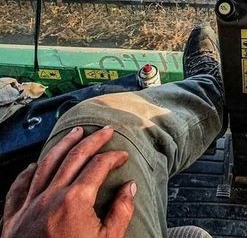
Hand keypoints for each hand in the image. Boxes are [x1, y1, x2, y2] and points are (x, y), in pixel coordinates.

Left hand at [1, 126, 135, 237]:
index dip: (113, 157)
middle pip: (74, 157)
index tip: (123, 155)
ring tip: (75, 132)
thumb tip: (130, 187)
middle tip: (106, 130)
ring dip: (63, 145)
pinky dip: (27, 173)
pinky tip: (33, 165)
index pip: (98, 166)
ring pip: (46, 164)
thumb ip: (121, 212)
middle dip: (93, 140)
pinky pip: (18, 188)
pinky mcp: (12, 220)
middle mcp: (51, 196)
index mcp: (76, 200)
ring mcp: (29, 206)